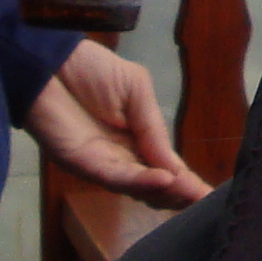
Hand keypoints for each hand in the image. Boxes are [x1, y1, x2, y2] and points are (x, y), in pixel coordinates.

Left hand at [27, 41, 210, 206]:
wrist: (48, 59)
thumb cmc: (91, 69)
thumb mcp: (136, 90)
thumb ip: (154, 127)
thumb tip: (175, 166)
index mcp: (136, 139)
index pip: (166, 166)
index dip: (188, 181)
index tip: (213, 196)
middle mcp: (121, 157)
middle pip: (154, 186)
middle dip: (180, 194)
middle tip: (206, 201)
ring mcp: (100, 163)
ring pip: (137, 187)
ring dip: (165, 192)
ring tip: (191, 193)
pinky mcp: (80, 163)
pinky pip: (115, 176)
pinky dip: (141, 180)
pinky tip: (164, 179)